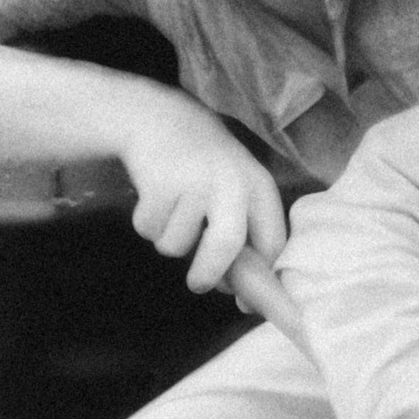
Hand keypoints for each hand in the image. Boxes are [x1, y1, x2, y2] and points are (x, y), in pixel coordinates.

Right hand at [113, 94, 287, 292]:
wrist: (158, 119)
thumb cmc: (202, 166)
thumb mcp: (233, 189)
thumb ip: (240, 235)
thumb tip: (241, 295)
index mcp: (259, 187)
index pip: (271, 242)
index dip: (260, 279)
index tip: (245, 300)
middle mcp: (231, 182)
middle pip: (226, 247)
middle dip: (209, 274)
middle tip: (198, 286)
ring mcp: (194, 181)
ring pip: (177, 244)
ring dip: (168, 240)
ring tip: (172, 210)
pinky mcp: (159, 183)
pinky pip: (150, 229)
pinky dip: (147, 225)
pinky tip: (152, 197)